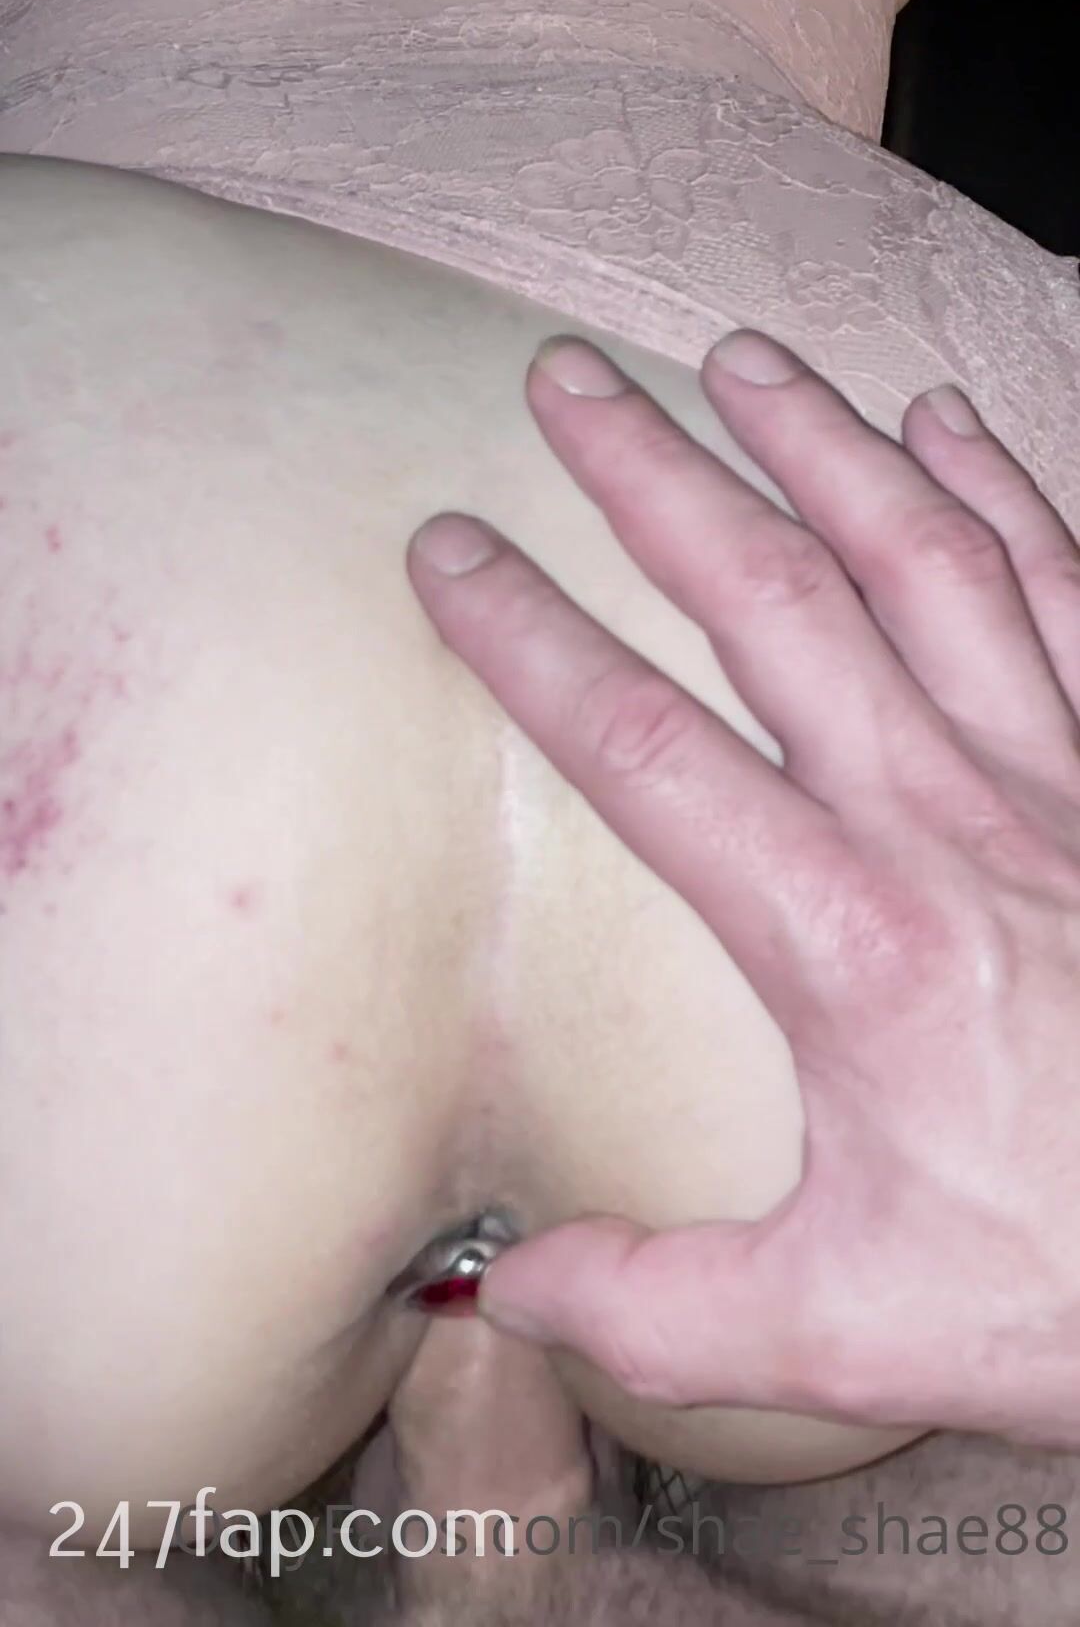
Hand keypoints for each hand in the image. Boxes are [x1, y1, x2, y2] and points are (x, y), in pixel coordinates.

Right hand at [406, 328, 1079, 1446]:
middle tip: (568, 380)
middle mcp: (945, 818)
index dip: (529, 639)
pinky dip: (1004, 489)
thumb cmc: (1078, 1276)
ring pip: (922, 560)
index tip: (448, 548)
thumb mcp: (852, 1328)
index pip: (645, 748)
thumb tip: (499, 1286)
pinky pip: (1064, 587)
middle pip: (776, 603)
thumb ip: (660, 1307)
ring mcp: (1054, 774)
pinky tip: (945, 416)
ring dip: (821, 444)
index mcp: (847, 937)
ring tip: (735, 355)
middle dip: (658, 477)